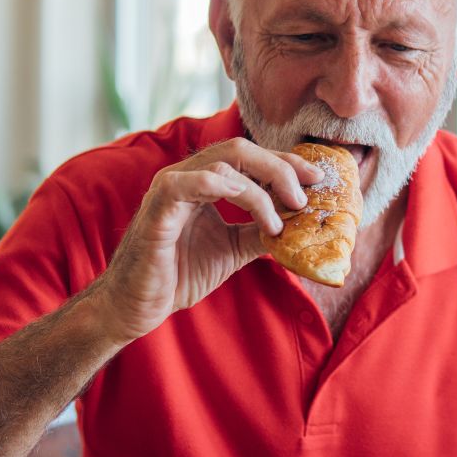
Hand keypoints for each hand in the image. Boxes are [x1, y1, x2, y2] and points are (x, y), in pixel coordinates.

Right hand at [90, 137, 322, 343]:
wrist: (138, 306)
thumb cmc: (178, 274)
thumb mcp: (233, 250)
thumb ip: (260, 232)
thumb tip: (300, 224)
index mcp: (204, 181)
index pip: (251, 158)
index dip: (286, 163)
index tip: (318, 179)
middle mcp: (187, 176)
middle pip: (241, 150)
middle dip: (280, 168)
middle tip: (304, 197)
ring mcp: (171, 188)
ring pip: (224, 162)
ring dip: (261, 190)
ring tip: (279, 221)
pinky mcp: (158, 208)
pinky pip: (190, 182)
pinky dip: (226, 187)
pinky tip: (253, 208)